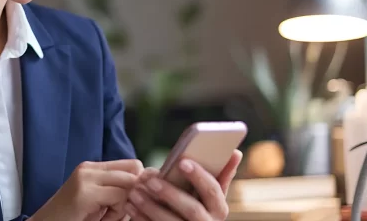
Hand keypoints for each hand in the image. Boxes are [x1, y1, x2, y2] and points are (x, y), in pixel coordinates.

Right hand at [30, 159, 143, 220]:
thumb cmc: (73, 220)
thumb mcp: (100, 204)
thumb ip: (119, 193)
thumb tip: (152, 188)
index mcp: (93, 169)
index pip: (133, 165)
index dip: (142, 183)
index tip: (135, 203)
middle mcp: (89, 168)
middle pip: (135, 170)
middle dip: (136, 194)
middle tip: (118, 213)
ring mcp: (86, 177)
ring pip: (129, 184)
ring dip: (124, 206)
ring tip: (106, 218)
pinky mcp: (84, 192)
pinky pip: (119, 197)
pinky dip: (116, 214)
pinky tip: (100, 220)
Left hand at [124, 150, 242, 220]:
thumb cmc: (199, 207)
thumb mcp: (209, 196)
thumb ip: (219, 175)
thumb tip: (236, 152)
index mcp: (219, 209)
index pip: (213, 190)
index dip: (199, 176)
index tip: (182, 162)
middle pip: (192, 209)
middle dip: (170, 193)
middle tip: (149, 180)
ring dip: (150, 207)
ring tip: (135, 192)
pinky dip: (142, 219)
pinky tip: (130, 207)